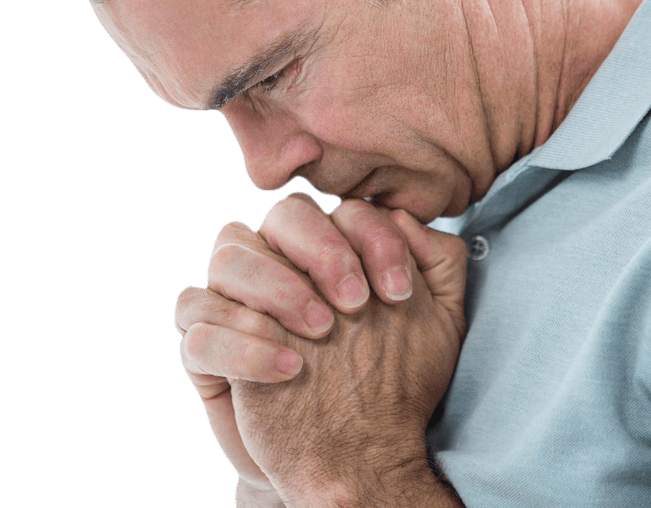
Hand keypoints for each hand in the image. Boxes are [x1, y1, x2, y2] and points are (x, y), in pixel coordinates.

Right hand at [173, 196, 466, 500]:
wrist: (354, 457)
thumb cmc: (390, 378)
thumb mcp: (438, 322)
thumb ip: (437, 262)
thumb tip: (403, 217)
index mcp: (330, 249)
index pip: (338, 209)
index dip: (371, 239)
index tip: (398, 292)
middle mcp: (281, 263)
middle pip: (282, 215)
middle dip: (323, 251)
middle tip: (356, 304)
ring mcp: (237, 301)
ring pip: (229, 255)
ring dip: (279, 287)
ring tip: (322, 332)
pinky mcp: (206, 350)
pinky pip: (197, 323)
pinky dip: (241, 341)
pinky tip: (290, 370)